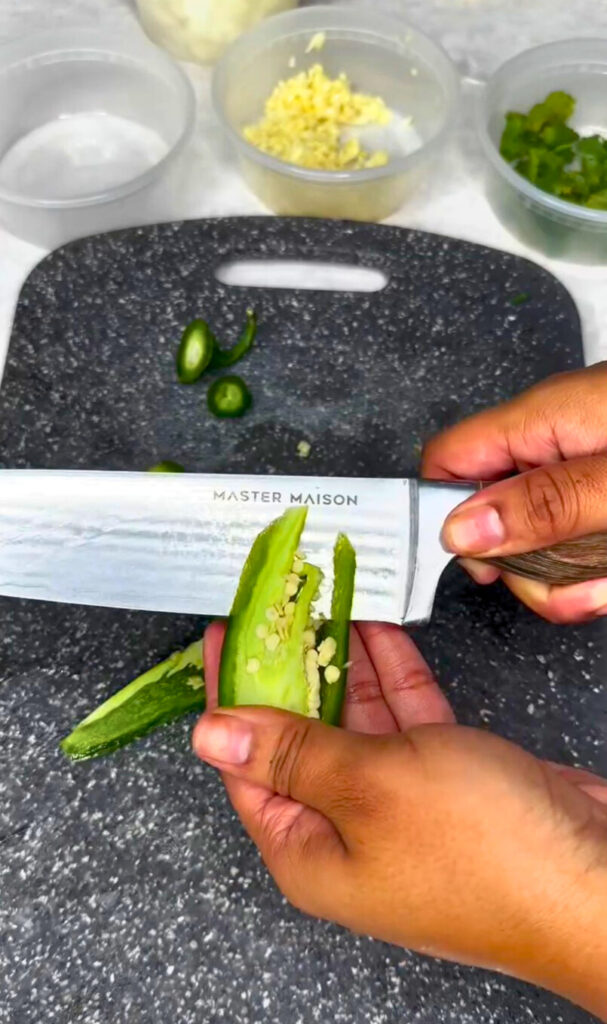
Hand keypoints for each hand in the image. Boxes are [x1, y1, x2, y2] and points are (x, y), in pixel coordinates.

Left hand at [194, 622, 606, 1019]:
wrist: (592, 882)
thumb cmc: (482, 851)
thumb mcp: (369, 787)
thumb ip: (290, 755)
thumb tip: (210, 735)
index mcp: (308, 849)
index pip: (245, 763)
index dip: (232, 693)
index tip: (227, 632)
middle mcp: (347, 830)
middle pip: (299, 737)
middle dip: (291, 668)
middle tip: (281, 605)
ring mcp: (399, 807)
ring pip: (355, 721)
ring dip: (343, 663)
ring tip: (323, 602)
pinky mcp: (446, 782)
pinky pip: (404, 720)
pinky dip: (393, 676)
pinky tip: (378, 630)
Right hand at [422, 362, 606, 621]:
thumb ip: (545, 503)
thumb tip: (460, 529)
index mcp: (542, 420)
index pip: (446, 462)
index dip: (446, 517)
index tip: (484, 566)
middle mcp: (553, 446)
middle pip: (492, 522)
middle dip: (528, 570)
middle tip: (577, 583)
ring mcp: (580, 475)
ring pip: (537, 547)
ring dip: (570, 581)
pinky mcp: (600, 498)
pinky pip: (576, 549)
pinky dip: (596, 575)